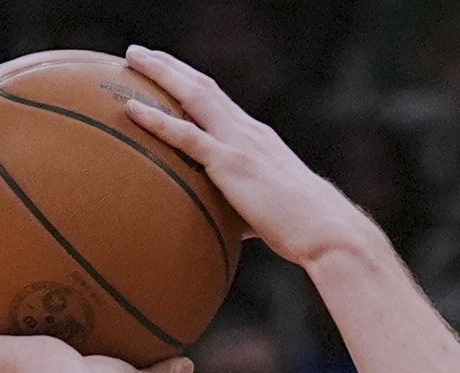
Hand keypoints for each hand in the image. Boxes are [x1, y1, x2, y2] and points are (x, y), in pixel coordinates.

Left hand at [121, 47, 372, 264]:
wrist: (327, 231)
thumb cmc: (303, 229)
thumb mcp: (269, 210)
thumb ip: (241, 210)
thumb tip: (219, 227)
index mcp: (259, 138)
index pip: (220, 99)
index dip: (191, 82)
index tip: (168, 71)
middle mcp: (249, 131)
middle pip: (203, 85)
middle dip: (170, 66)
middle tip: (139, 53)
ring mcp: (240, 144)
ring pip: (194, 95)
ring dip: (161, 73)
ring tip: (132, 58)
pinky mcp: (232, 164)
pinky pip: (187, 135)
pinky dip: (157, 121)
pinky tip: (132, 109)